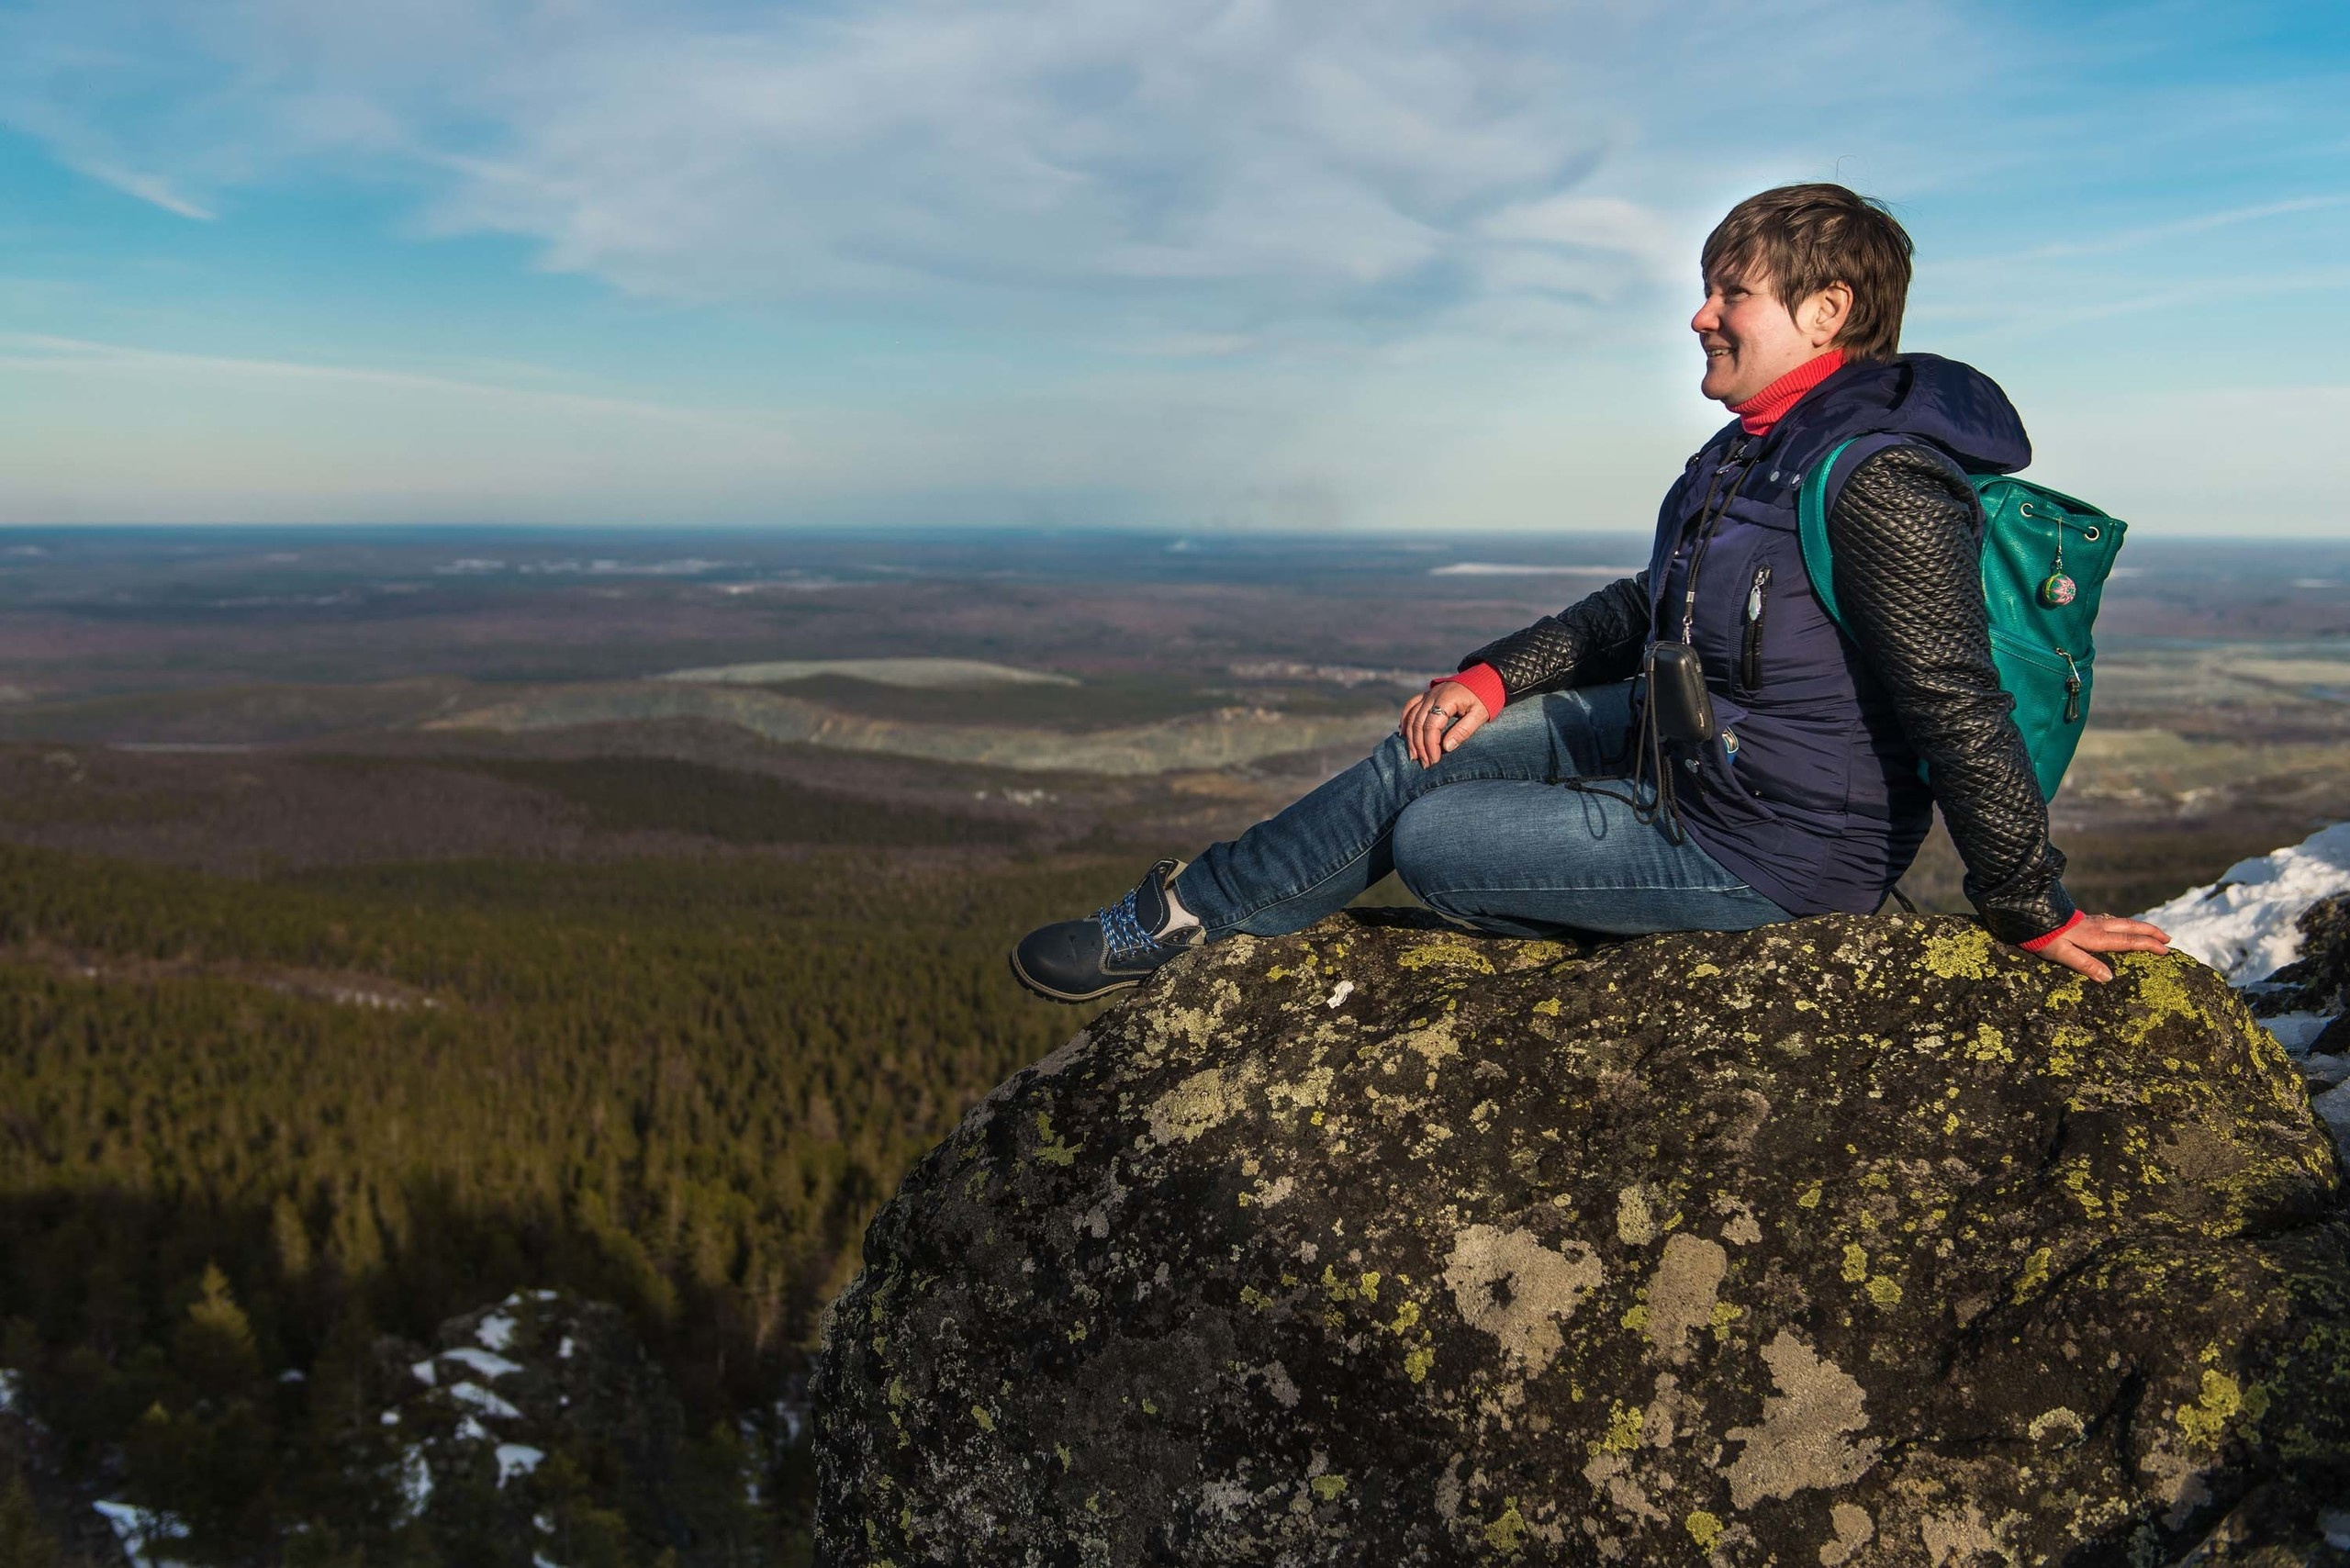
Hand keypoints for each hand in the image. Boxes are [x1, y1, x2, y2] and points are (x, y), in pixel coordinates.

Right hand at [1397, 681, 1491, 766]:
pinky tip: (1404, 734)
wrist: (1486, 677)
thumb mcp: (1480, 715)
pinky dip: (1405, 720)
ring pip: (1411, 717)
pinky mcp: (1427, 694)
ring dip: (1410, 738)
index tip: (1435, 760)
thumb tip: (1446, 747)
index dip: (1430, 745)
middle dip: (1419, 746)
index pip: (1431, 726)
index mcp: (1446, 699)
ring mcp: (1428, 694)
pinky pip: (1410, 707)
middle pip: (1418, 723)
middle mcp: (1432, 695)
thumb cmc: (1485, 697)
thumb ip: (1463, 730)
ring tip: (1414, 756)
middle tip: (1425, 763)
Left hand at [2026, 914, 2170, 982]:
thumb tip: (2110, 977)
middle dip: (2151, 932)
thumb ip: (2086, 965)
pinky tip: (2121, 925)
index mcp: (2097, 937)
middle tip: (2168, 939)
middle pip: (2131, 927)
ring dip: (2140, 927)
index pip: (2130, 942)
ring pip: (2122, 922)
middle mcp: (2098, 927)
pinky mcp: (2083, 919)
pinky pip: (2112, 920)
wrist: (2030, 914)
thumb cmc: (2044, 937)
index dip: (2149, 946)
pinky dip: (2124, 923)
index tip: (2166, 951)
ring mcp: (2091, 921)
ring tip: (2152, 932)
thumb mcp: (2063, 954)